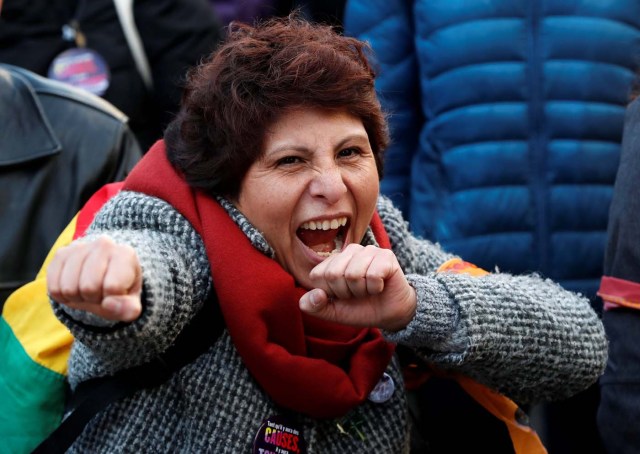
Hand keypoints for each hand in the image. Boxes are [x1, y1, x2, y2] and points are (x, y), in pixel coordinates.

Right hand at [47, 236, 141, 321]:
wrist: (104, 275)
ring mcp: (80, 247)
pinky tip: (75, 287)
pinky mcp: (61, 254)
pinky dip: (63, 295)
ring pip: (68, 288)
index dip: (111, 300)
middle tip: (100, 292)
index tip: (116, 293)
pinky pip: (54, 287)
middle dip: (93, 298)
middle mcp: (103, 245)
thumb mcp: (130, 303)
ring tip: (88, 289)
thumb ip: (129, 309)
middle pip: (88, 288)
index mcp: (125, 254)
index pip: (112, 287)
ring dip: (77, 297)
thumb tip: (109, 304)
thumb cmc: (120, 290)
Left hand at [299, 244, 415, 330]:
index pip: (318, 275)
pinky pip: (373, 275)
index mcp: (333, 261)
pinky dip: (376, 288)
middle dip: (346, 292)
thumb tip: (314, 295)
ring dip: (362, 291)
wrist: (390, 315)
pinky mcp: (386, 256)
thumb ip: (315, 306)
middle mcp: (349, 252)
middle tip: (358, 294)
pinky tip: (380, 287)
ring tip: (369, 290)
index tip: (342, 297)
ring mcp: (368, 251)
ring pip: (353, 274)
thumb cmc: (361, 309)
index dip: (330, 293)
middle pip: (334, 274)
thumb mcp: (333, 313)